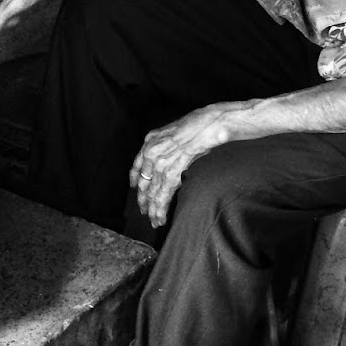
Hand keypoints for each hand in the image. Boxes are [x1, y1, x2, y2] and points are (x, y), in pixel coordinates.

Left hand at [130, 106, 234, 227]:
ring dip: (153, 209)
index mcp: (150, 141)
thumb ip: (167, 144)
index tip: (135, 188)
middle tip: (145, 212)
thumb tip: (169, 156)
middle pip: (143, 183)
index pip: (137, 165)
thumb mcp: (175, 131)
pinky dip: (161, 209)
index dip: (135, 179)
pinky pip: (163, 195)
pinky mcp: (172, 173)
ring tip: (154, 221)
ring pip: (152, 192)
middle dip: (144, 200)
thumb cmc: (199, 124)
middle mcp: (151, 152)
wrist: (210, 123)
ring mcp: (160, 163)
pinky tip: (160, 218)